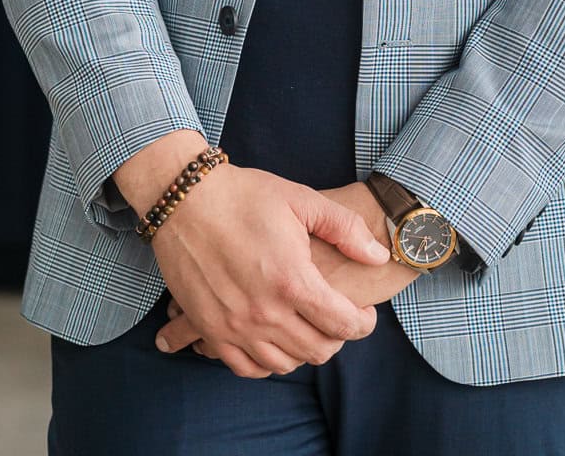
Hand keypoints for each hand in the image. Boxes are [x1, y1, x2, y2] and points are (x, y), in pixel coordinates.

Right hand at [148, 164, 391, 378]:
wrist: (185, 199)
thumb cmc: (245, 195)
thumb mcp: (301, 200)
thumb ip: (345, 229)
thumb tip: (378, 257)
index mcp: (291, 279)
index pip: (342, 324)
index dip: (363, 323)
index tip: (365, 314)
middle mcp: (264, 312)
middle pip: (317, 350)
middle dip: (338, 339)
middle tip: (338, 318)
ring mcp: (235, 326)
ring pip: (285, 364)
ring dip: (304, 351)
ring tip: (308, 327)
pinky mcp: (211, 330)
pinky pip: (248, 368)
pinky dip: (268, 362)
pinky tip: (275, 341)